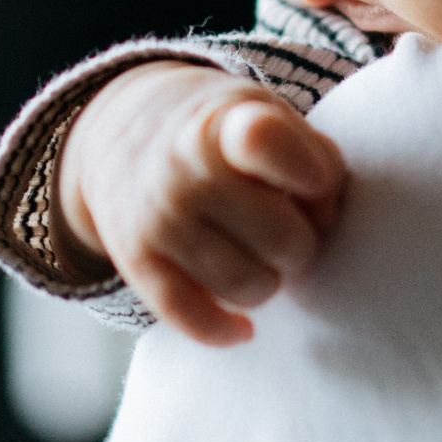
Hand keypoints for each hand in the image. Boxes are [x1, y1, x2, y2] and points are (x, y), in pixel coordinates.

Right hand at [58, 62, 347, 345]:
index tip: (315, 182)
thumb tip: (324, 221)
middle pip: (282, 239)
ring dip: (269, 281)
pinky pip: (192, 318)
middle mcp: (185, 171)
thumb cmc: (220, 132)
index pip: (266, 142)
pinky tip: (243, 325)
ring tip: (260, 257)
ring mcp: (159, 219)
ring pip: (248, 286)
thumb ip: (313, 157)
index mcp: (224, 125)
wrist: (118, 134)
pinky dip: (225, 330)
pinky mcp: (135, 262)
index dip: (310, 172)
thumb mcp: (267, 112)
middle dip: (301, 243)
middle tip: (289, 229)